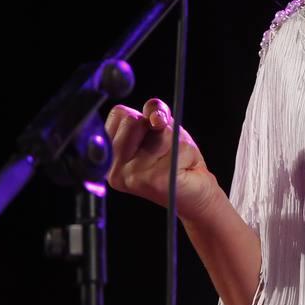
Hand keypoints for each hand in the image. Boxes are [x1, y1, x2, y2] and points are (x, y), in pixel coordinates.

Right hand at [104, 98, 219, 223]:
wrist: (195, 194)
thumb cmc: (176, 159)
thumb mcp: (162, 127)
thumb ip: (154, 111)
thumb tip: (155, 116)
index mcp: (108, 156)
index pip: (118, 113)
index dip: (141, 116)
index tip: (151, 133)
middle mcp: (114, 169)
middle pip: (134, 120)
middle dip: (156, 128)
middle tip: (163, 150)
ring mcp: (132, 176)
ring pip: (158, 132)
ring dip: (174, 140)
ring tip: (172, 159)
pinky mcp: (153, 181)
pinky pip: (176, 146)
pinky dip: (186, 151)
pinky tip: (181, 167)